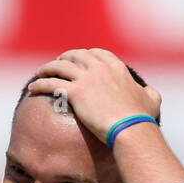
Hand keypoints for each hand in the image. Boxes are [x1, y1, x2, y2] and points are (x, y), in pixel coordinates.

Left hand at [27, 48, 161, 144]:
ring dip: (48, 67)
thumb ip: (149, 93)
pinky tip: (32, 88)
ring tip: (39, 73)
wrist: (130, 128)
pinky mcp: (75, 92)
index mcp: (117, 68)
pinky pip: (51, 83)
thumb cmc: (141, 119)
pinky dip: (40, 83)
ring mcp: (86, 78)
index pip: (98, 54)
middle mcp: (100, 68)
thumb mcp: (152, 101)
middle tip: (56, 64)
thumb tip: (149, 92)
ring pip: (60, 66)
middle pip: (76, 56)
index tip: (79, 60)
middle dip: (65, 58)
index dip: (86, 55)